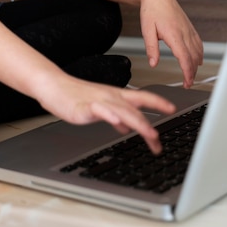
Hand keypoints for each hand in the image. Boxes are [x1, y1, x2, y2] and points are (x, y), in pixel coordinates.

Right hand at [40, 76, 175, 153]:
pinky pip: (100, 110)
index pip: (142, 96)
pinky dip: (110, 115)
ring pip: (122, 110)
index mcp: (115, 95)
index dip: (158, 101)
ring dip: (138, 123)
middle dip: (149, 125)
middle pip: (135, 108)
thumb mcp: (100, 107)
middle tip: (159, 140)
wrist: (54, 86)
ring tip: (150, 134)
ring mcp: (98, 101)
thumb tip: (127, 128)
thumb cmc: (76, 96)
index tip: (172, 109)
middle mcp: (110, 96)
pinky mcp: (84, 107)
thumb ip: (115, 116)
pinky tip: (117, 122)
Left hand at [139, 0, 202, 87]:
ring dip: (196, 65)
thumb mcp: (146, 30)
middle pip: (194, 58)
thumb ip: (151, 48)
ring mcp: (188, 30)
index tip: (186, 83)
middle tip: (187, 84)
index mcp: (174, 34)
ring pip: (198, 51)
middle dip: (193, 73)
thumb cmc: (151, 10)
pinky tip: (198, 60)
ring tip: (191, 75)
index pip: (185, 58)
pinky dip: (200, 54)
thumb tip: (154, 63)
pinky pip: (199, 43)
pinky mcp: (189, 27)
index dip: (188, 73)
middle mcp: (184, 32)